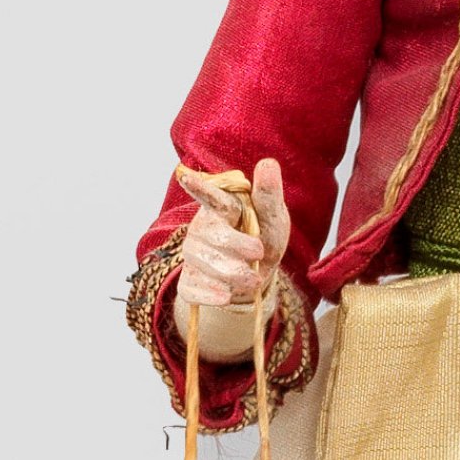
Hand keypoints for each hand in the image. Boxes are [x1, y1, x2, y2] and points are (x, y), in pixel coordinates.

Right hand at [175, 158, 289, 313]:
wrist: (258, 277)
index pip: (211, 197)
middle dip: (236, 245)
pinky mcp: (190, 280)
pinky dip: (209, 295)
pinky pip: (191, 288)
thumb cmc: (263, 238)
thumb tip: (268, 164)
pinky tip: (226, 296)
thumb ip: (269, 196)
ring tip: (254, 280)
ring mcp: (193, 254)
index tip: (186, 176)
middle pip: (211, 235)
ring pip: (202, 263)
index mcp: (222, 207)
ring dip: (230, 274)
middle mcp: (202, 228)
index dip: (199, 187)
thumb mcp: (274, 218)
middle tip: (259, 253)